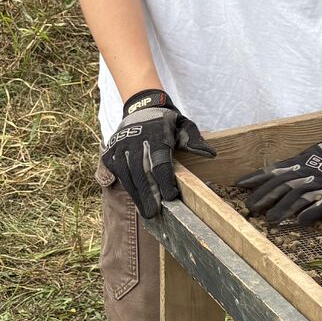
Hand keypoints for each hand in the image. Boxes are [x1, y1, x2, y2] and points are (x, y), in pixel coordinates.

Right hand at [101, 89, 216, 218]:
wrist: (142, 107)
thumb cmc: (167, 122)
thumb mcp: (183, 126)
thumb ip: (194, 140)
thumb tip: (210, 154)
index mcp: (156, 134)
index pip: (160, 161)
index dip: (165, 181)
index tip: (170, 197)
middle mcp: (136, 139)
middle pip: (141, 171)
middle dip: (148, 193)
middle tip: (154, 212)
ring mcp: (121, 144)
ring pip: (126, 173)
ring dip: (136, 193)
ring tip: (145, 210)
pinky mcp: (111, 149)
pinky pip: (115, 170)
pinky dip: (124, 184)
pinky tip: (135, 197)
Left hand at [238, 127, 321, 225]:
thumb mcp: (308, 156)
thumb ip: (291, 166)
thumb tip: (270, 174)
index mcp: (299, 163)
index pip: (274, 171)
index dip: (256, 178)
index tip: (239, 185)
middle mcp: (307, 173)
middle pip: (282, 185)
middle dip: (265, 196)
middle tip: (250, 207)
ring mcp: (320, 184)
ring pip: (298, 196)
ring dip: (283, 208)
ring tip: (270, 219)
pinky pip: (321, 205)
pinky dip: (311, 213)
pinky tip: (300, 222)